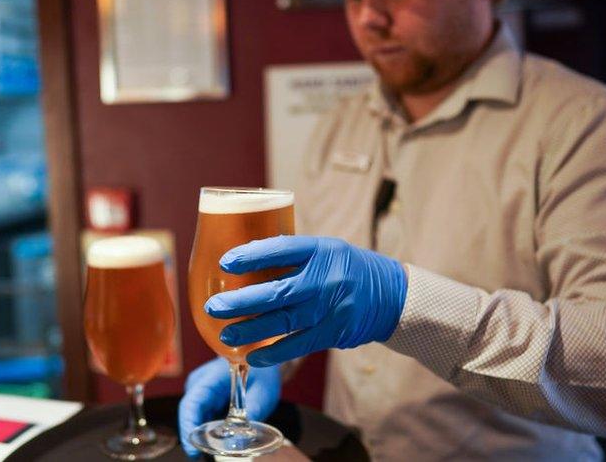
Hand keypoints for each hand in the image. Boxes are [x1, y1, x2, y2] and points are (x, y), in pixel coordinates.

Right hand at [178, 357, 280, 457]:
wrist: (262, 363)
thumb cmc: (263, 372)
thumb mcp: (264, 391)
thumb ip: (254, 410)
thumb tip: (243, 434)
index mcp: (211, 377)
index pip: (191, 403)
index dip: (188, 427)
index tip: (192, 449)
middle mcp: (200, 383)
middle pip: (190, 414)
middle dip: (196, 435)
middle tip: (204, 454)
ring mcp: (201, 391)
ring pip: (195, 418)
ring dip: (204, 433)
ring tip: (219, 445)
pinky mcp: (205, 400)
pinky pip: (202, 418)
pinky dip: (210, 429)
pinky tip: (222, 436)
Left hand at [206, 236, 406, 366]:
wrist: (391, 296)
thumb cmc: (347, 269)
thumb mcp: (326, 251)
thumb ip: (293, 257)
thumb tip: (244, 263)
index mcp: (321, 250)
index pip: (282, 249)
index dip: (252, 255)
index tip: (225, 262)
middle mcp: (326, 278)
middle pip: (278, 290)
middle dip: (242, 300)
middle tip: (215, 306)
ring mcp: (331, 307)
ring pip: (284, 321)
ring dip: (251, 330)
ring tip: (225, 334)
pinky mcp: (334, 332)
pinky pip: (299, 345)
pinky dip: (274, 353)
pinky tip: (253, 356)